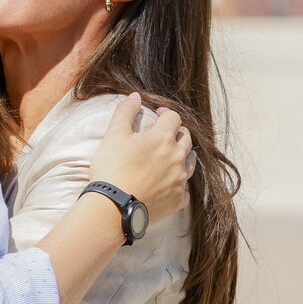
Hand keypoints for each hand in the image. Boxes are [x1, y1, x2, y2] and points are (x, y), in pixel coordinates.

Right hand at [89, 94, 195, 222]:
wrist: (113, 207)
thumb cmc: (112, 168)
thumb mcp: (114, 134)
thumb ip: (125, 111)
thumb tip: (135, 96)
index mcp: (163, 138)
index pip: (173, 117)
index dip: (165, 112)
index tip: (156, 114)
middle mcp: (177, 157)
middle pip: (186, 137)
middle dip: (176, 132)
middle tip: (163, 134)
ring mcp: (180, 180)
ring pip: (190, 161)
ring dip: (182, 154)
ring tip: (169, 156)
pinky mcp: (178, 200)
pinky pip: (185, 189)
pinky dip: (179, 183)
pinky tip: (169, 183)